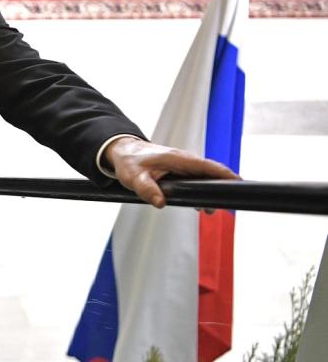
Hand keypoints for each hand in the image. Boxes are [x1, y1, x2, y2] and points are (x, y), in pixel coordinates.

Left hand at [104, 136, 239, 207]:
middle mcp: (184, 161)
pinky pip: (195, 180)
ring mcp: (183, 165)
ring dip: (210, 193)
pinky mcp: (179, 171)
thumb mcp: (134, 177)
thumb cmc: (129, 161)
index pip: (208, 166)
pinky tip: (200, 205)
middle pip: (211, 173)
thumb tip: (160, 203)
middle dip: (222, 188)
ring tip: (210, 211)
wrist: (122, 151)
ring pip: (204, 178)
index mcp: (178, 159)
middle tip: (226, 207)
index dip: (225, 175)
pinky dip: (200, 191)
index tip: (240, 184)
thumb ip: (146, 189)